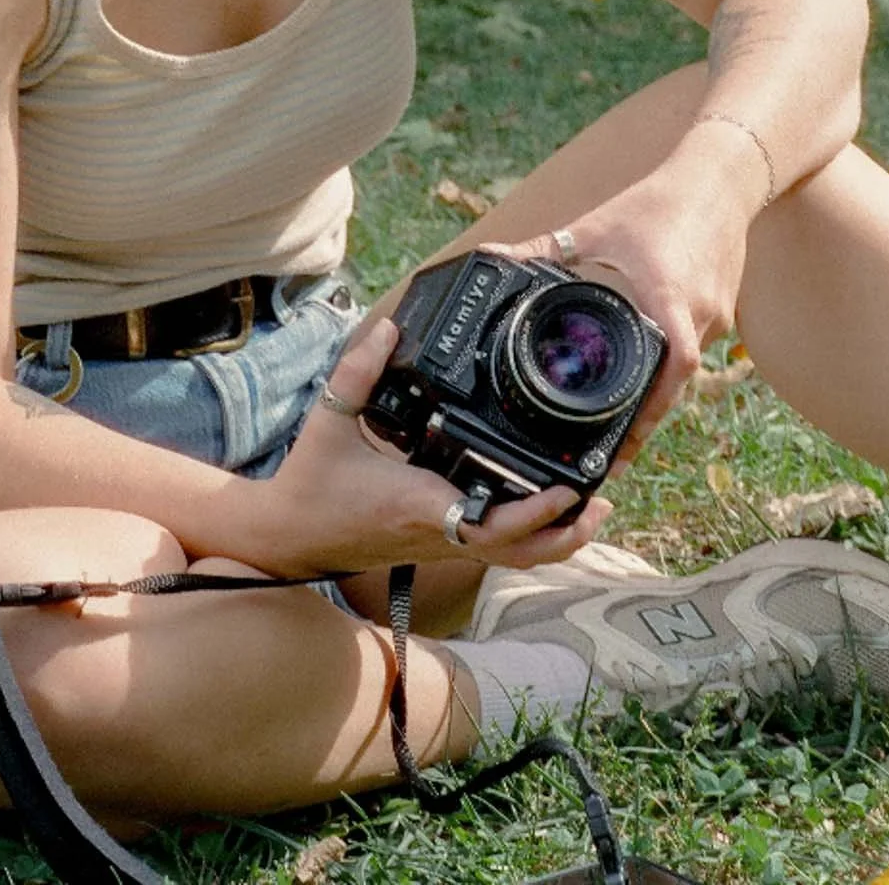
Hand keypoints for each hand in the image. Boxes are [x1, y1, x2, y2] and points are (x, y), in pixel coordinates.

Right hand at [262, 304, 613, 576]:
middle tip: (600, 498)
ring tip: (594, 510)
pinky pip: (496, 551)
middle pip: (517, 550)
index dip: (531, 511)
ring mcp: (440, 544)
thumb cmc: (311, 484)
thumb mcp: (329, 419)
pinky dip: (531, 539)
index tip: (565, 489)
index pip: (486, 521)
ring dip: (556, 540)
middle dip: (564, 531)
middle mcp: (437, 530)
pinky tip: (551, 514)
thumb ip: (360, 371)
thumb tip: (389, 328)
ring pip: (512, 559)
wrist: (289, 538)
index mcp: (418, 502)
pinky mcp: (438, 545)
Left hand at [528, 163, 750, 468]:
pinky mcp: (726, 310)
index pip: (669, 372)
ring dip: (657, 392)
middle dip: (644, 420)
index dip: (647, 416)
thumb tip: (492, 257)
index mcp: (666, 296)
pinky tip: (649, 364)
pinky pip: (695, 347)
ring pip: (685, 370)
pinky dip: (670, 360)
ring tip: (626, 421)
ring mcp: (718, 315)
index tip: (620, 447)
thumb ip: (540, 249)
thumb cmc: (658, 202)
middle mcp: (697, 313)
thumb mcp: (593, 227)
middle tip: (612, 453)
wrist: (720, 177)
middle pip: (674, 385)